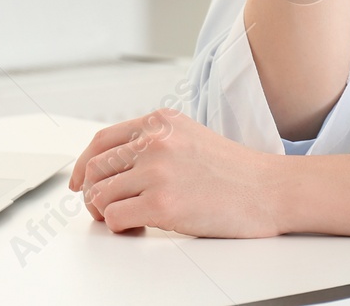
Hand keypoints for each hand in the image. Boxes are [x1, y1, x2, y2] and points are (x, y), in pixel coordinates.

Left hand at [67, 108, 287, 237]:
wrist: (270, 190)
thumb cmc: (235, 171)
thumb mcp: (189, 137)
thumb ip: (154, 143)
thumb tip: (115, 166)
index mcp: (159, 122)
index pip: (102, 140)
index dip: (83, 163)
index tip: (79, 181)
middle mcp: (154, 141)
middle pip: (96, 167)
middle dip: (92, 191)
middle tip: (101, 207)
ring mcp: (156, 172)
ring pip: (101, 194)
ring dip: (105, 211)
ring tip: (124, 219)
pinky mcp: (161, 204)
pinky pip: (115, 216)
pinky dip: (119, 226)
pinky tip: (136, 227)